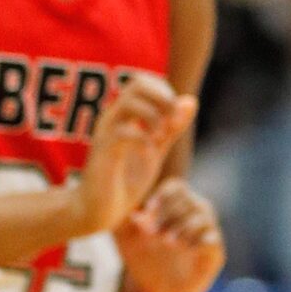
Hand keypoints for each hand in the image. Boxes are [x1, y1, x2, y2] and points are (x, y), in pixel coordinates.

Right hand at [71, 75, 195, 236]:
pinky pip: (123, 132)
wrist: (99, 211)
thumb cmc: (124, 179)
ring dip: (154, 117)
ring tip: (160, 138)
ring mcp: (105, 135)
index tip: (174, 116)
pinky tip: (149, 153)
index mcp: (124, 115)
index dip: (165, 91)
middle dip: (163, 98)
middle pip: (136, 83)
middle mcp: (112, 119)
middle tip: (171, 123)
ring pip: (128, 103)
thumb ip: (172, 127)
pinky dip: (144, 139)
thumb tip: (191, 100)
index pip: (143, 80)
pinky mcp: (103, 154)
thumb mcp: (156, 149)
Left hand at [114, 178, 225, 291]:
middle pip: (189, 201)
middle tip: (151, 232)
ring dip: (183, 228)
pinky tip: (185, 249)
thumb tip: (130, 207)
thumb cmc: (140, 256)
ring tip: (167, 242)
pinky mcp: (214, 252)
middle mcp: (196, 212)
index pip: (176, 187)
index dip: (163, 195)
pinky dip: (199, 242)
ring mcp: (207, 231)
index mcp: (176, 203)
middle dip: (169, 215)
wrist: (152, 291)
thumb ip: (125, 219)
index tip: (147, 210)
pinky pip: (212, 240)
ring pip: (202, 218)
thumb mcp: (126, 237)